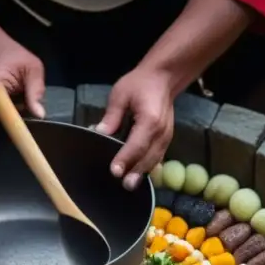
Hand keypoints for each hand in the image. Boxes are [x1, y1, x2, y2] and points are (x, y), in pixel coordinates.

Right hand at [0, 38, 45, 120]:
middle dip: (19, 117)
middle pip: (4, 123)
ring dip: (12, 116)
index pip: (5, 115)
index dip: (20, 125)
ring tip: (15, 98)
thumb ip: (36, 90)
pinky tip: (7, 103)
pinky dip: (4, 116)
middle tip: (24, 100)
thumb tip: (39, 115)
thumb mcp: (32, 68)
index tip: (31, 134)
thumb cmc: (12, 57)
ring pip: (0, 123)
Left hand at [95, 66, 176, 189]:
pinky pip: (157, 157)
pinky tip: (137, 177)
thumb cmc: (140, 84)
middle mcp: (161, 132)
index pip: (137, 143)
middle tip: (124, 186)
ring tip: (130, 186)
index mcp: (150, 119)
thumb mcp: (121, 94)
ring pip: (154, 160)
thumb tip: (98, 133)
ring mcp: (166, 137)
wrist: (163, 78)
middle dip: (136, 172)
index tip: (114, 171)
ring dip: (142, 173)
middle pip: (148, 156)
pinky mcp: (166, 140)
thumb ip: (111, 116)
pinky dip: (147, 167)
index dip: (125, 158)